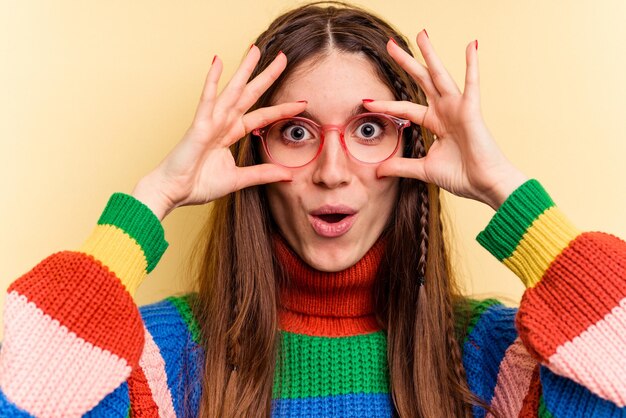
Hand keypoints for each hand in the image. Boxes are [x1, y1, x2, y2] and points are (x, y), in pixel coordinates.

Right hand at [132, 46, 306, 219]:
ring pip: (232, 90)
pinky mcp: (198, 125)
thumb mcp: (239, 179)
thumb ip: (263, 174)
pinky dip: (212, 81)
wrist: (174, 192)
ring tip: (255, 50)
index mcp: (231, 133)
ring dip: (244, 70)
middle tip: (282, 57)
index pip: (261, 116)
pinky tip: (218, 61)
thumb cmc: (198, 184)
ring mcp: (210, 121)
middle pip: (249, 95)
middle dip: (266, 76)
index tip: (302, 102)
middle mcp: (223, 123)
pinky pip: (207, 99)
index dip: (281, 109)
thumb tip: (289, 175)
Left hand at [363, 31, 527, 209]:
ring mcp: (458, 108)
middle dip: (406, 63)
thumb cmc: (461, 176)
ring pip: (440, 75)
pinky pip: (471, 84)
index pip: (405, 108)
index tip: (367, 101)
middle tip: (390, 44)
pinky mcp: (471, 110)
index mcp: (435, 123)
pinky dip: (472, 65)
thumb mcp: (423, 170)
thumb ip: (401, 167)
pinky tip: (471, 46)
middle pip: (421, 81)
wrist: (484, 185)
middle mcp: (445, 111)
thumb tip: (377, 171)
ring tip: (421, 34)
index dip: (386, 104)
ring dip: (430, 54)